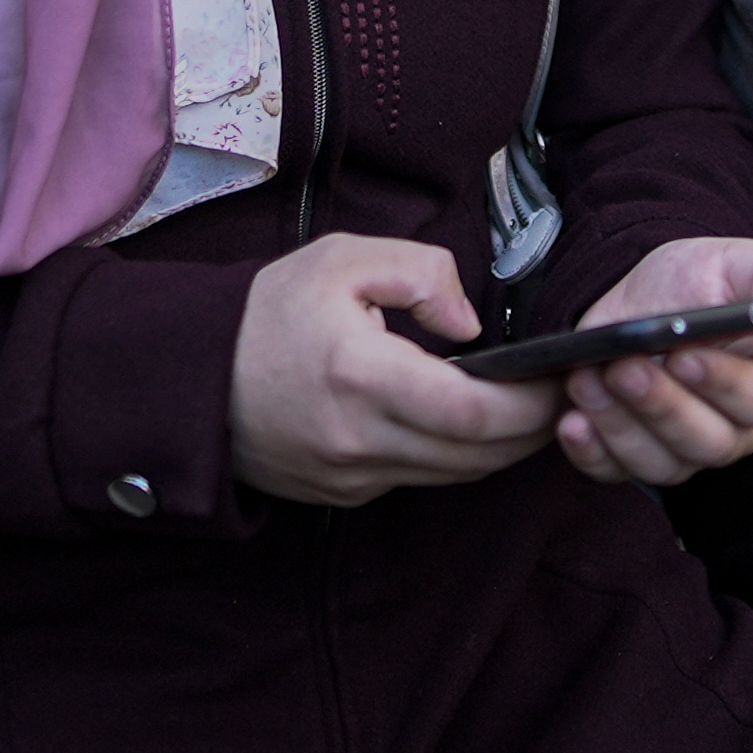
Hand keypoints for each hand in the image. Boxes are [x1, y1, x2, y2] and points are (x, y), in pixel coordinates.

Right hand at [229, 234, 559, 506]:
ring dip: (498, 448)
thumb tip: (470, 325)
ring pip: (453, 475)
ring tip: (527, 407)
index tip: (558, 375)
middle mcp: (356, 440)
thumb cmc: (268, 312)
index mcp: (360, 377)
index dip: (529, 403)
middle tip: (560, 393)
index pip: (472, 413)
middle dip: (530, 429)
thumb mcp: (342, 259)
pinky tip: (468, 422)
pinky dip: (454, 456)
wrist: (191, 376)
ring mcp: (348, 476)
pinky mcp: (342, 493)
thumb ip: (420, 273)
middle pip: (474, 455)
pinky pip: (417, 480)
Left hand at [551, 237, 752, 488]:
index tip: (684, 356)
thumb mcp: (735, 263)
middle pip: (707, 442)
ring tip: (587, 380)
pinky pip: (614, 470)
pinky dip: (590, 451)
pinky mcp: (631, 457)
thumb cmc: (697, 283)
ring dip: (619, 424)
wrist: (640, 297)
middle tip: (623, 367)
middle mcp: (729, 428)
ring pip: (659, 462)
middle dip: (661, 405)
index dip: (724, 384)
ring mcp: (680, 450)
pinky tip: (571, 422)